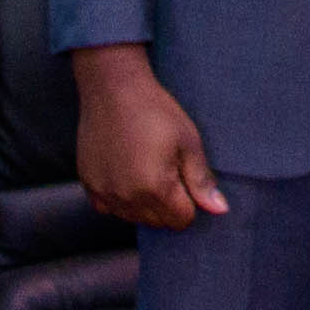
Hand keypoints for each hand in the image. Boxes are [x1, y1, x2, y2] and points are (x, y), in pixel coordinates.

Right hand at [72, 46, 230, 227]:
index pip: (181, 220)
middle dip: (168, 204)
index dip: (189, 201)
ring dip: (144, 203)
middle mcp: (127, 197)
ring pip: (133, 217)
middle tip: (167, 169)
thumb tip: (220, 210)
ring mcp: (104, 192)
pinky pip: (109, 207)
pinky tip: (125, 172)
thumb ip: (201, 181)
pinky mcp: (88, 183)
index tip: (184, 175)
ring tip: (146, 167)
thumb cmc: (155, 111)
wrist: (113, 87)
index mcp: (155, 188)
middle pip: (157, 222)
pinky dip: (119, 198)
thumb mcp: (188, 142)